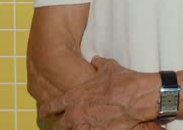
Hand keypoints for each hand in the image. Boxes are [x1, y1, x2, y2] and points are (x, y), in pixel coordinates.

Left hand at [39, 56, 159, 129]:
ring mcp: (87, 126)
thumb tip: (96, 60)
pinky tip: (95, 128)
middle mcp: (76, 114)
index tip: (44, 112)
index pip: (52, 106)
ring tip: (80, 127)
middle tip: (62, 125)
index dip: (46, 110)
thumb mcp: (109, 67)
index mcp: (74, 97)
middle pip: (59, 126)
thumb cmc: (123, 81)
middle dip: (60, 125)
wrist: (138, 97)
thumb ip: (98, 64)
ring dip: (75, 129)